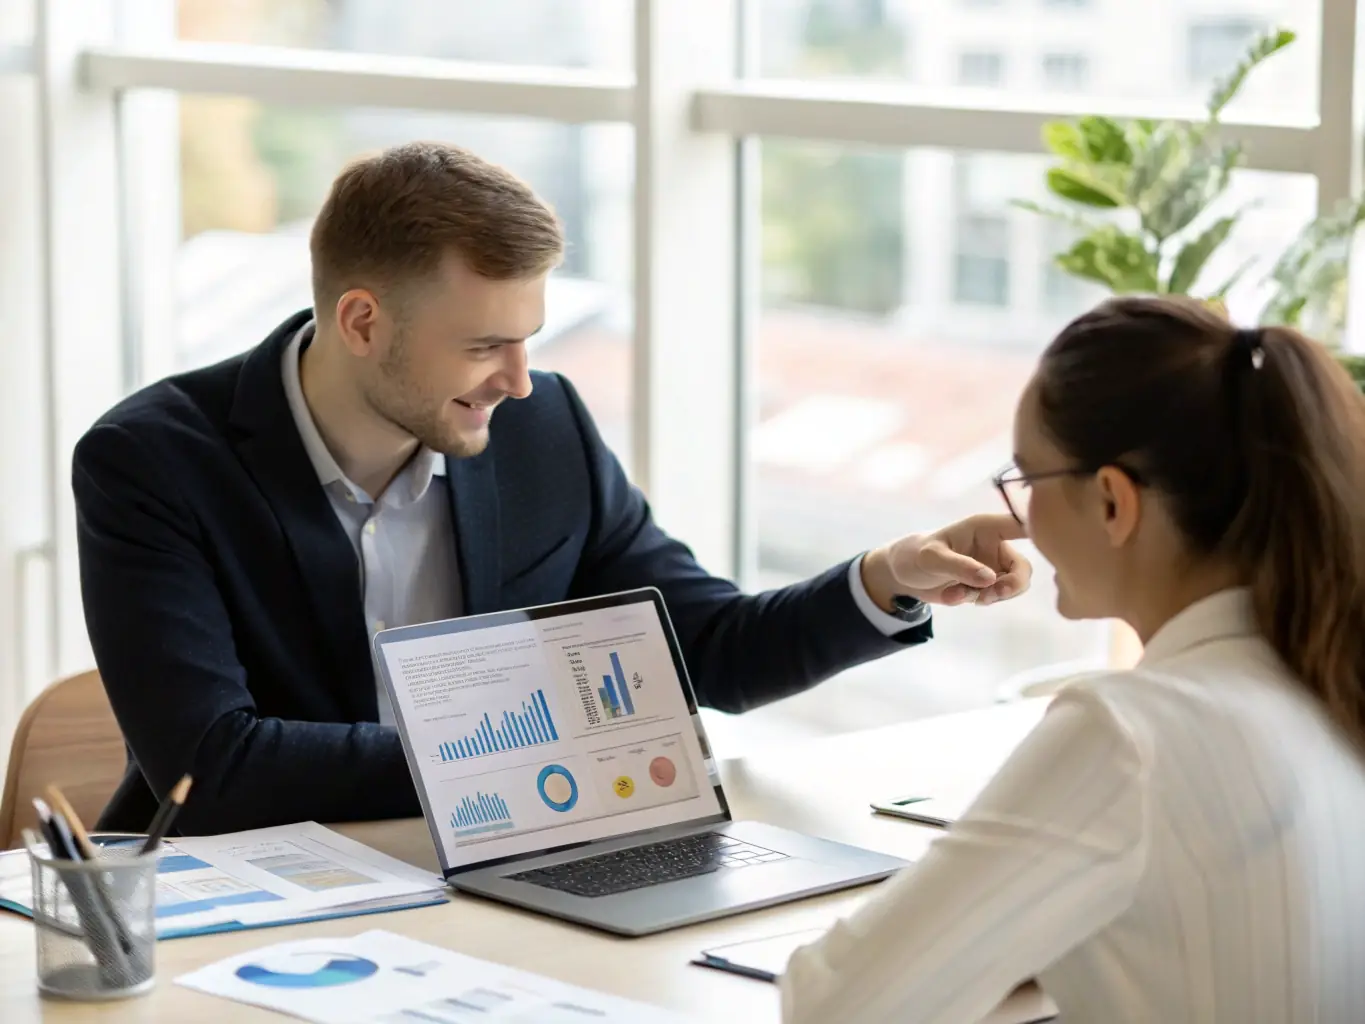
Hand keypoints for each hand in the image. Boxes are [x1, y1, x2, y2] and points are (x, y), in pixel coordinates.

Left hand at [861, 513, 1032, 608]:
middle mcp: (996, 544)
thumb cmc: (915, 554)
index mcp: (986, 526)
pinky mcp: (987, 584)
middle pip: (1024, 568)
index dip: (1043, 531)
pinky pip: (994, 598)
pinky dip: (975, 601)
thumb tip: (991, 579)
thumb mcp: (931, 558)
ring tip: (958, 596)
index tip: (1053, 545)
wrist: (902, 574)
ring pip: (1012, 587)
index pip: (1023, 523)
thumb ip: (960, 567)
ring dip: (988, 597)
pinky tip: (952, 596)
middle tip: (990, 597)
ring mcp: (993, 565)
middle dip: (1010, 587)